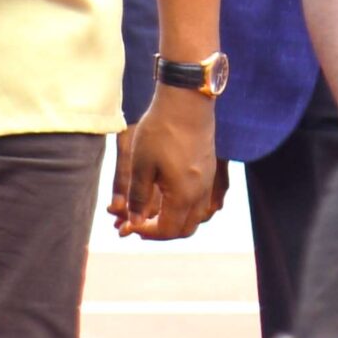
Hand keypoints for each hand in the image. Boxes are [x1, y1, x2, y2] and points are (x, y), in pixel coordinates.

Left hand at [110, 88, 217, 239]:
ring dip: (172, 221)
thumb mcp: (141, 166)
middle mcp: (201, 194)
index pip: (168, 230)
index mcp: (184, 196)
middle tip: (137, 224)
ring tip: (148, 213)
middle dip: (160, 232)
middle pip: (184, 229)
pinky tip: (164, 198)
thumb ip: (138, 197)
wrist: (187, 105)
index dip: (147, 233)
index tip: (128, 226)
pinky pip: (198, 202)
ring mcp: (208, 184)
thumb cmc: (160, 133)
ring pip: (193, 217)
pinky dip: (181, 208)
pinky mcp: (209, 173)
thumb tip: (135, 223)